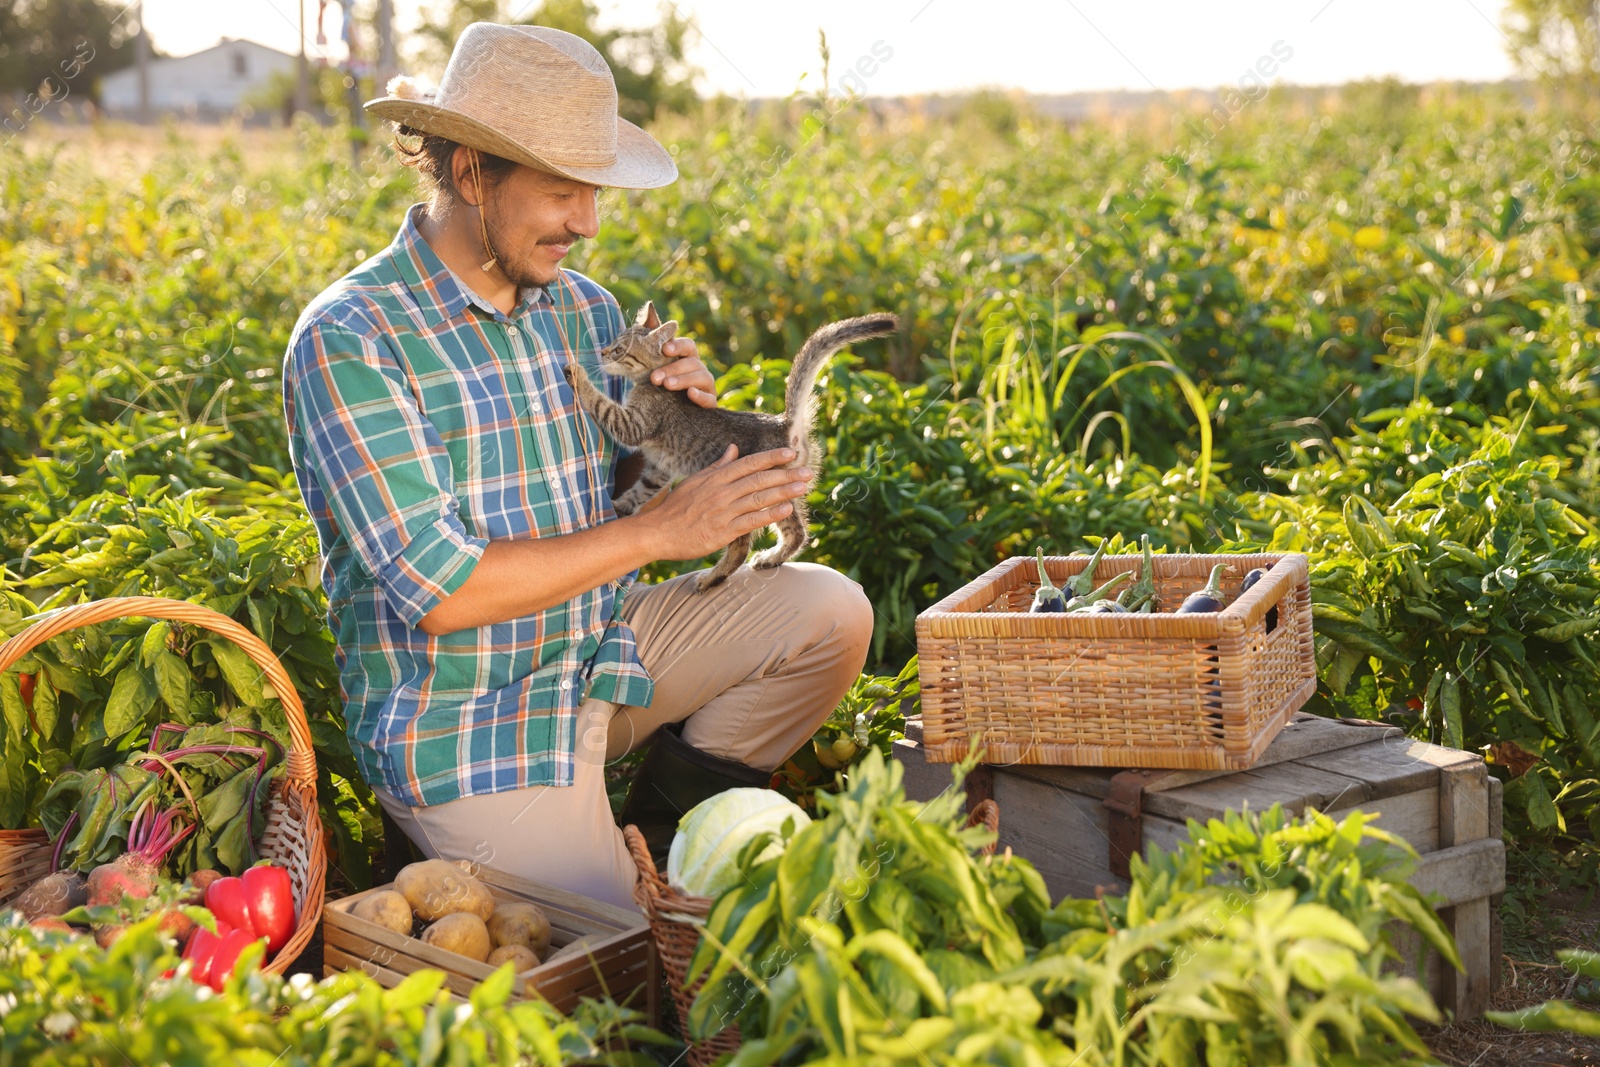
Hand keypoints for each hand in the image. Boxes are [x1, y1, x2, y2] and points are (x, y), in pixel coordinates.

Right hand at [639, 445, 810, 559]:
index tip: (791, 453)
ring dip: (783, 492)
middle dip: (785, 474)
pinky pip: (751, 521)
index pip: (748, 463)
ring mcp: (724, 511)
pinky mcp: (723, 531)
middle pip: (758, 480)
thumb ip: (717, 466)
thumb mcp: (695, 480)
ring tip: (804, 487)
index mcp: (716, 478)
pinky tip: (786, 509)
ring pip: (758, 498)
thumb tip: (734, 449)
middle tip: (808, 471)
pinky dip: (770, 514)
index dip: (771, 458)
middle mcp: (722, 492)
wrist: (658, 532)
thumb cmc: (676, 507)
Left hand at [651, 337, 716, 408]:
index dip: (678, 346)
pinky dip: (701, 395)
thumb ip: (652, 338)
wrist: (663, 412)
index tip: (664, 349)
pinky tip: (690, 393)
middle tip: (655, 377)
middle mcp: (699, 370)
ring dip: (684, 379)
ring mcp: (706, 386)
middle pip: (692, 362)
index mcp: (687, 358)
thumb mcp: (651, 362)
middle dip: (673, 368)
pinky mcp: (709, 403)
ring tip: (667, 385)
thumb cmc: (658, 383)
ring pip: (702, 377)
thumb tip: (649, 308)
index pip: (688, 346)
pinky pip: (709, 399)